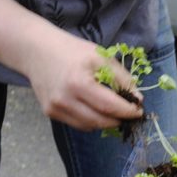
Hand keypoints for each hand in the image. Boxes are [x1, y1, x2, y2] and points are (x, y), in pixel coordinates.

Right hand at [24, 31, 142, 130]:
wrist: (37, 51)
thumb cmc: (72, 51)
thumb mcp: (100, 57)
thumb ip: (121, 78)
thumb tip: (138, 99)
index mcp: (79, 84)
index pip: (109, 107)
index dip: (128, 111)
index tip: (139, 111)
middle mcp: (64, 100)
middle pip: (100, 121)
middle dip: (119, 120)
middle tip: (129, 114)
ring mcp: (55, 109)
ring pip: (89, 126)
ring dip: (105, 122)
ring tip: (115, 112)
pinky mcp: (50, 113)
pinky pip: (77, 123)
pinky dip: (91, 120)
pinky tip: (96, 109)